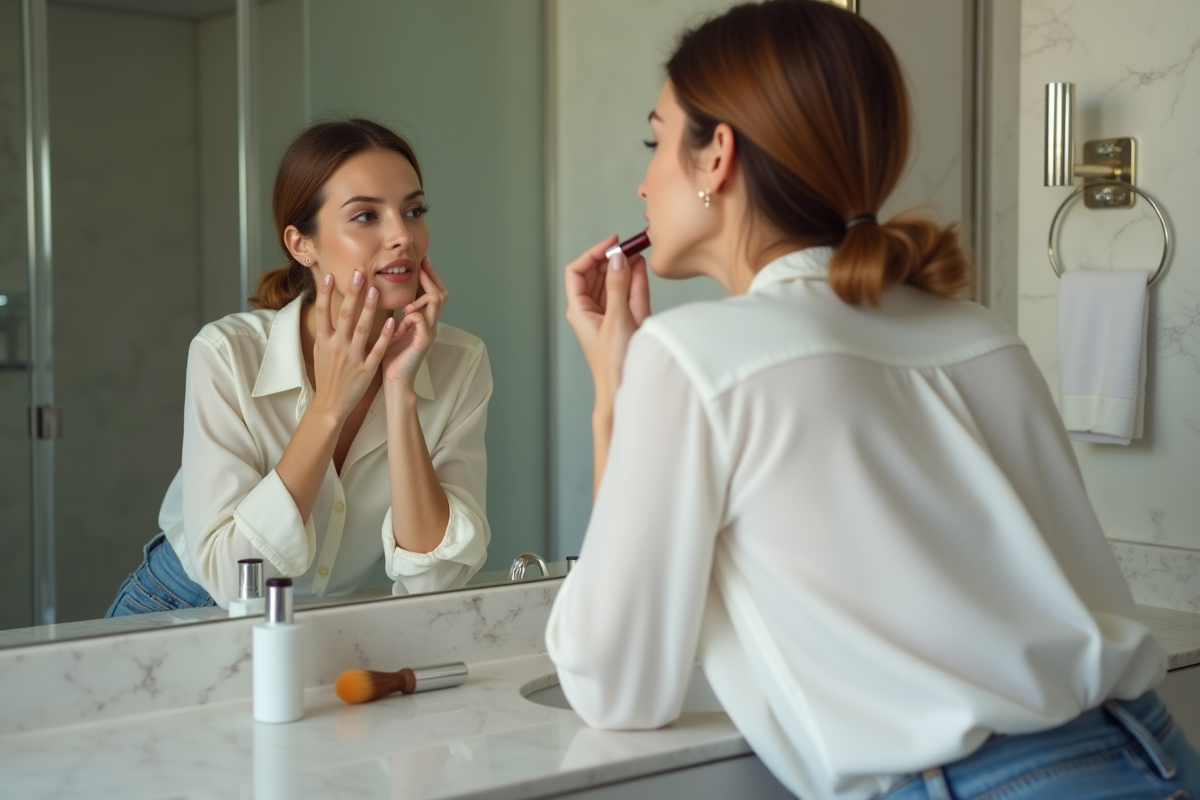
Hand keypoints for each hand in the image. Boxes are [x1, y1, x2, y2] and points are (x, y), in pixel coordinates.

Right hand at [310, 270, 394, 420]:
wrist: (330, 403)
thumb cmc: (327, 374)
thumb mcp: (320, 350)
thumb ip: (326, 329)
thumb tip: (325, 306)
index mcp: (324, 341)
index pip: (323, 312)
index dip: (325, 293)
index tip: (330, 275)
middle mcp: (337, 347)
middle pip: (345, 315)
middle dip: (352, 293)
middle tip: (359, 273)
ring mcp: (352, 358)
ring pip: (362, 329)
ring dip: (369, 309)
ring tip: (375, 290)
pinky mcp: (366, 369)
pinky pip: (378, 349)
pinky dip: (385, 335)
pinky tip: (393, 321)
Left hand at [383, 256, 447, 390]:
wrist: (395, 381)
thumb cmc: (391, 357)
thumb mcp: (393, 330)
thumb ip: (397, 315)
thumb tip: (389, 296)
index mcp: (424, 321)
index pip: (434, 292)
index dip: (430, 276)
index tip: (422, 261)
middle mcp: (430, 324)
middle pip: (441, 293)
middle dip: (430, 276)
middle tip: (421, 264)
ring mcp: (429, 333)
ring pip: (435, 302)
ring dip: (421, 295)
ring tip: (408, 300)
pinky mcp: (422, 343)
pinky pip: (422, 321)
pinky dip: (412, 315)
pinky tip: (401, 319)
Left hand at [564, 236, 650, 410]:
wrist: (624, 388)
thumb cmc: (613, 363)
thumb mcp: (616, 320)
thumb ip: (618, 287)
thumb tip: (618, 259)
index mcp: (579, 309)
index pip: (577, 272)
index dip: (592, 254)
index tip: (611, 244)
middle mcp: (592, 309)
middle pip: (597, 274)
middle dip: (612, 258)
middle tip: (629, 246)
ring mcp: (610, 313)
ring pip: (614, 281)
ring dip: (624, 266)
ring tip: (637, 251)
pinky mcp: (627, 319)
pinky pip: (629, 293)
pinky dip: (634, 279)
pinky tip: (640, 265)